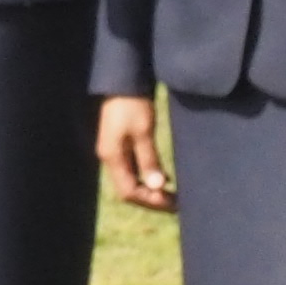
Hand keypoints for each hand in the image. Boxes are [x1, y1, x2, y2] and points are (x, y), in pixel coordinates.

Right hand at [96, 92, 173, 212]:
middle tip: (175, 204)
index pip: (128, 192)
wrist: (121, 80)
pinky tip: (164, 178)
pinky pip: (133, 169)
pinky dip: (148, 177)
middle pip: (128, 189)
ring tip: (172, 194)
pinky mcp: (120, 144)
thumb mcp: (143, 131)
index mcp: (112, 157)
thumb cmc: (132, 103)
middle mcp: (110, 158)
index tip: (173, 203)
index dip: (150, 201)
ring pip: (131, 180)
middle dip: (151, 199)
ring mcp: (114, 151)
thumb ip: (149, 159)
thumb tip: (157, 186)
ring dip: (150, 190)